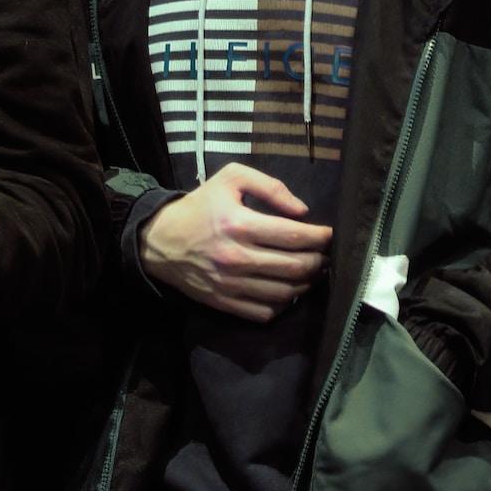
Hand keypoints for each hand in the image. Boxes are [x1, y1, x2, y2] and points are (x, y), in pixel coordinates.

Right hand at [140, 163, 331, 321]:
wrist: (160, 240)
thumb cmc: (200, 206)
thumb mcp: (231, 179)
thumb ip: (270, 187)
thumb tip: (302, 211)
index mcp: (239, 224)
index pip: (294, 236)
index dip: (320, 237)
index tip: (330, 234)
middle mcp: (237, 257)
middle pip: (295, 267)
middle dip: (319, 261)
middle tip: (324, 254)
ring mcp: (231, 284)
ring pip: (285, 292)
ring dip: (306, 283)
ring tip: (311, 272)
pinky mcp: (225, 302)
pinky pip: (266, 312)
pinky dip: (283, 304)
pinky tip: (286, 289)